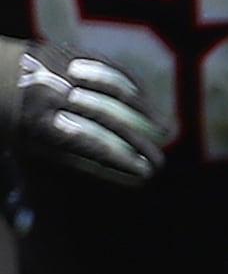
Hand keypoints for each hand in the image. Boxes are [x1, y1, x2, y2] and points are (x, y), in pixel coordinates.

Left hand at [9, 40, 163, 187]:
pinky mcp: (63, 52)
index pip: (92, 144)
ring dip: (145, 111)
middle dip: (140, 141)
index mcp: (36, 124)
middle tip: (161, 160)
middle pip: (109, 119)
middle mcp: (51, 94)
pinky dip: (130, 84)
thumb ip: (30, 179)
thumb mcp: (11, 148)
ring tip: (165, 129)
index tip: (146, 173)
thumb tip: (41, 221)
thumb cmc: (0, 122)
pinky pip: (107, 65)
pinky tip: (146, 100)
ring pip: (115, 89)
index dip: (123, 159)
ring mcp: (58, 69)